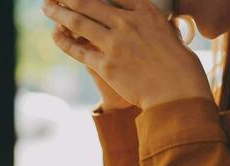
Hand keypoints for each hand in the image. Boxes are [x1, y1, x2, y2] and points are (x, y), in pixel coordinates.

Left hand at [43, 0, 213, 109]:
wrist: (179, 93)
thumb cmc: (182, 66)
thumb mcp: (171, 35)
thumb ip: (152, 27)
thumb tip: (144, 27)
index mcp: (146, 11)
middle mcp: (127, 22)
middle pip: (89, 2)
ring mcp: (115, 43)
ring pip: (78, 22)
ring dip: (59, 12)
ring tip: (47, 8)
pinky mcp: (107, 65)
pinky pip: (79, 50)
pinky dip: (64, 42)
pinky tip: (56, 35)